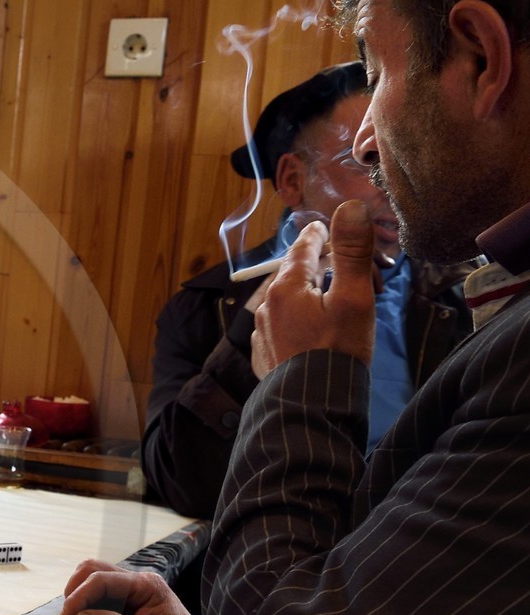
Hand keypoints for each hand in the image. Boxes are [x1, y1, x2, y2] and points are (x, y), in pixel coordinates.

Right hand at [58, 559, 206, 614]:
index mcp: (145, 584)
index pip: (101, 580)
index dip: (79, 597)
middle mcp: (135, 580)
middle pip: (92, 569)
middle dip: (74, 591)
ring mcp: (128, 588)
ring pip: (91, 576)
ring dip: (77, 594)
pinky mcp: (122, 599)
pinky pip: (96, 592)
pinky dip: (83, 602)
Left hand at [251, 199, 376, 376]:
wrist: (310, 408)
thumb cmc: (337, 351)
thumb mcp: (352, 298)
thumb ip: (351, 252)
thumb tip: (352, 206)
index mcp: (287, 286)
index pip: (304, 246)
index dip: (320, 234)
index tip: (325, 226)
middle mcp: (267, 305)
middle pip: (295, 273)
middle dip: (320, 266)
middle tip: (347, 269)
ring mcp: (262, 331)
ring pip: (287, 299)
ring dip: (309, 293)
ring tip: (335, 301)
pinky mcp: (265, 353)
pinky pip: (282, 324)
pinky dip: (299, 318)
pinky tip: (315, 329)